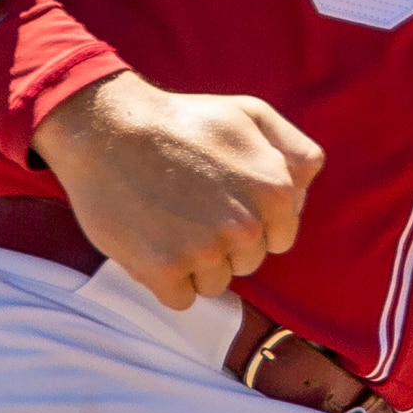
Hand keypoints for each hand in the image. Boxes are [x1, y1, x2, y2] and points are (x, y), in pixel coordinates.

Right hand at [30, 71, 325, 309]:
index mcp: (275, 189)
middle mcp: (246, 226)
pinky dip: (167, 280)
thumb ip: (295, 152)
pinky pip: (182, 298)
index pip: (280, 238)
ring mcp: (204, 251)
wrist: (106, 128)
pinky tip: (152, 240)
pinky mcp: (164, 271)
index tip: (222, 201)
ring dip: (195, 263)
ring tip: (169, 219)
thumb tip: (305, 193)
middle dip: (224, 243)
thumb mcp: (252, 114)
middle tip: (190, 205)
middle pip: (247, 262)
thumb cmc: (181, 120)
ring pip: (215, 283)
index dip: (252, 222)